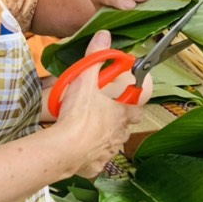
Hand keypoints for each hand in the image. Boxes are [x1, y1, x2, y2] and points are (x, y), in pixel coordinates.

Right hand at [55, 31, 149, 176]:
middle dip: (117, 123)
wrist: (65, 148)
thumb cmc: (79, 114)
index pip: (137, 110)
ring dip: (103, 139)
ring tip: (87, 132)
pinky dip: (89, 157)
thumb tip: (104, 35)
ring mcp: (108, 153)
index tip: (126, 102)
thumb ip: (95, 56)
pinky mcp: (93, 167)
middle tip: (102, 115)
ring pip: (110, 146)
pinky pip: (94, 162)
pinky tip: (79, 151)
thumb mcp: (86, 78)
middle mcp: (119, 135)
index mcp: (122, 115)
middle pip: (124, 129)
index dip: (133, 105)